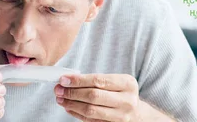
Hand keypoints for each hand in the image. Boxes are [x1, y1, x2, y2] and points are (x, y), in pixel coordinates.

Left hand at [54, 74, 172, 121]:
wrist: (137, 114)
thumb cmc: (121, 94)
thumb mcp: (116, 82)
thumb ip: (95, 80)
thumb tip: (67, 80)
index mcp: (128, 84)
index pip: (98, 80)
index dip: (78, 80)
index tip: (63, 79)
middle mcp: (127, 101)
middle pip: (93, 96)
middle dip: (72, 92)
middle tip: (58, 90)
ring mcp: (121, 116)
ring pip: (90, 110)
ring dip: (71, 104)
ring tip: (60, 99)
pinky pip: (90, 120)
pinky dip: (76, 114)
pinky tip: (68, 108)